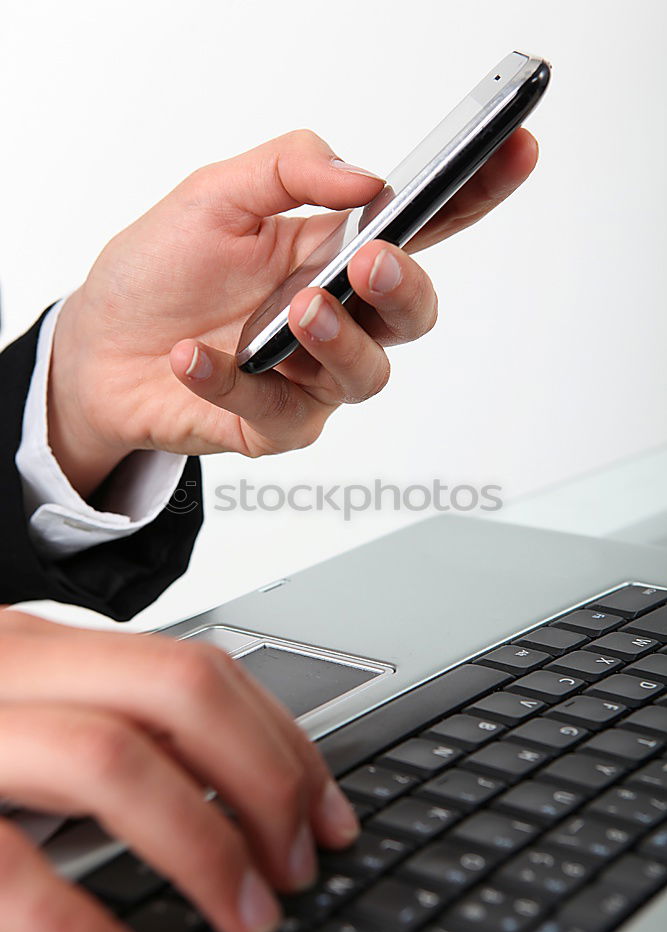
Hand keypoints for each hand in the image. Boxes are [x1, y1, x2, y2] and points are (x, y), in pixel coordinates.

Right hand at [0, 609, 358, 931]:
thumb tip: (231, 800)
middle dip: (263, 777)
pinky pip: (4, 865)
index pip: (200, 668)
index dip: (282, 741)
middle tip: (301, 865)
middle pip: (177, 690)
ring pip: (107, 757)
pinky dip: (81, 929)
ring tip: (248, 918)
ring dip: (200, 843)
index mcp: (48, 648)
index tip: (330, 813)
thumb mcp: (23, 719)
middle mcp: (9, 667)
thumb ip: (105, 735)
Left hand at [49, 128, 537, 495]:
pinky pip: (275, 412)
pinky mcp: (275, 426)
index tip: (513, 151)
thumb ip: (287, 167)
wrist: (98, 350)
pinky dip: (231, 381)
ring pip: (367, 375)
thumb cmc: (157, 273)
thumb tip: (363, 177)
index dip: (473, 194)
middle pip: (411, 314)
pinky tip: (193, 356)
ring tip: (295, 312)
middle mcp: (334, 316)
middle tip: (371, 261)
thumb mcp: (212, 196)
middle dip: (404, 287)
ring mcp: (309, 376)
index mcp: (331, 253)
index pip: (419, 227)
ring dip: (338, 341)